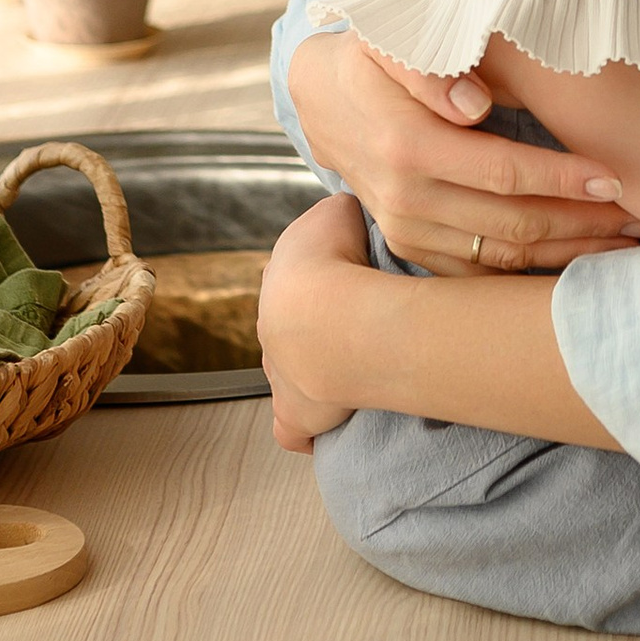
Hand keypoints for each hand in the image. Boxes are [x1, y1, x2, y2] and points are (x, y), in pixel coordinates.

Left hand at [255, 198, 365, 450]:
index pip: (300, 283)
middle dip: (325, 332)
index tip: (358, 288)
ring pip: (295, 374)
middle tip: (367, 331)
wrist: (326, 310)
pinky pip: (294, 428)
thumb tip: (355, 214)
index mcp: (281, 279)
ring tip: (364, 369)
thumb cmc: (336, 256)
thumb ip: (344, 214)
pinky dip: (309, 429)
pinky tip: (335, 422)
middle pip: (296, 331)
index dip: (330, 285)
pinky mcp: (294, 413)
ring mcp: (280, 373)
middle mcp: (272, 326)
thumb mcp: (341, 211)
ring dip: (322, 373)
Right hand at [289, 29, 639, 272]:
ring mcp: (408, 232)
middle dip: (582, 225)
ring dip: (569, 255)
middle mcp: (406, 199)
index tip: (615, 178)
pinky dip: (534, 273)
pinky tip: (580, 262)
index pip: (502, 171)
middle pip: (512, 224)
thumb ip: (429, 66)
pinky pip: (482, 274)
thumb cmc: (373, 57)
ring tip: (626, 244)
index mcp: (407, 146)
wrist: (325, 99)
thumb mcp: (391, 38)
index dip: (561, 178)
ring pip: (503, 257)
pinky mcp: (412, 249)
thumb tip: (472, 103)